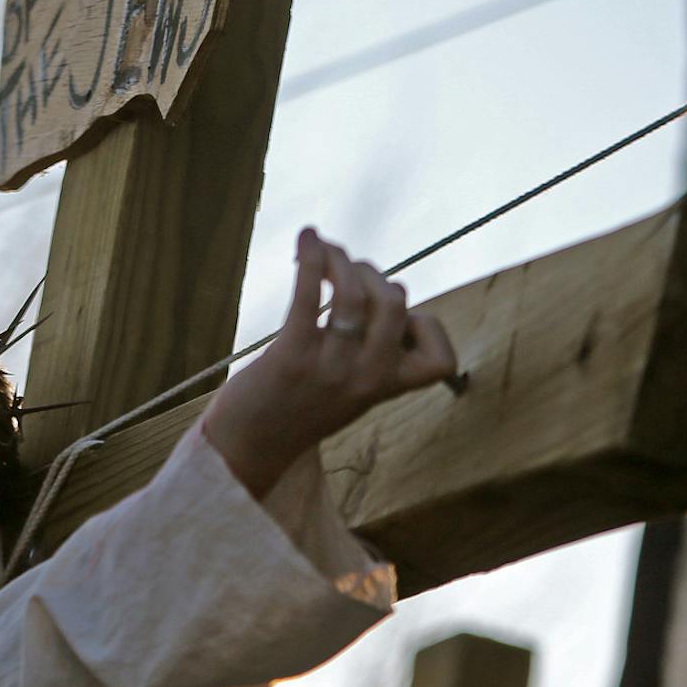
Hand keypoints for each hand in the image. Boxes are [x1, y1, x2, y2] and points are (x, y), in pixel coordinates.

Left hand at [202, 228, 457, 498]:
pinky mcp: (291, 355)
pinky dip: (313, 257)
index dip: (425, 325)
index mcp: (384, 389)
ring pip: (355, 293)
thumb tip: (387, 290)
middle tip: (347, 274)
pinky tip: (307, 238)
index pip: (439, 359)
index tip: (395, 317)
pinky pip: (311, 294)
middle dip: (374, 273)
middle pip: (394, 304)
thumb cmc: (297, 408)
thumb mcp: (350, 391)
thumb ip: (372, 354)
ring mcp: (329, 368)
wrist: (247, 447)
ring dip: (342, 260)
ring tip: (325, 251)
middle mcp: (364, 379)